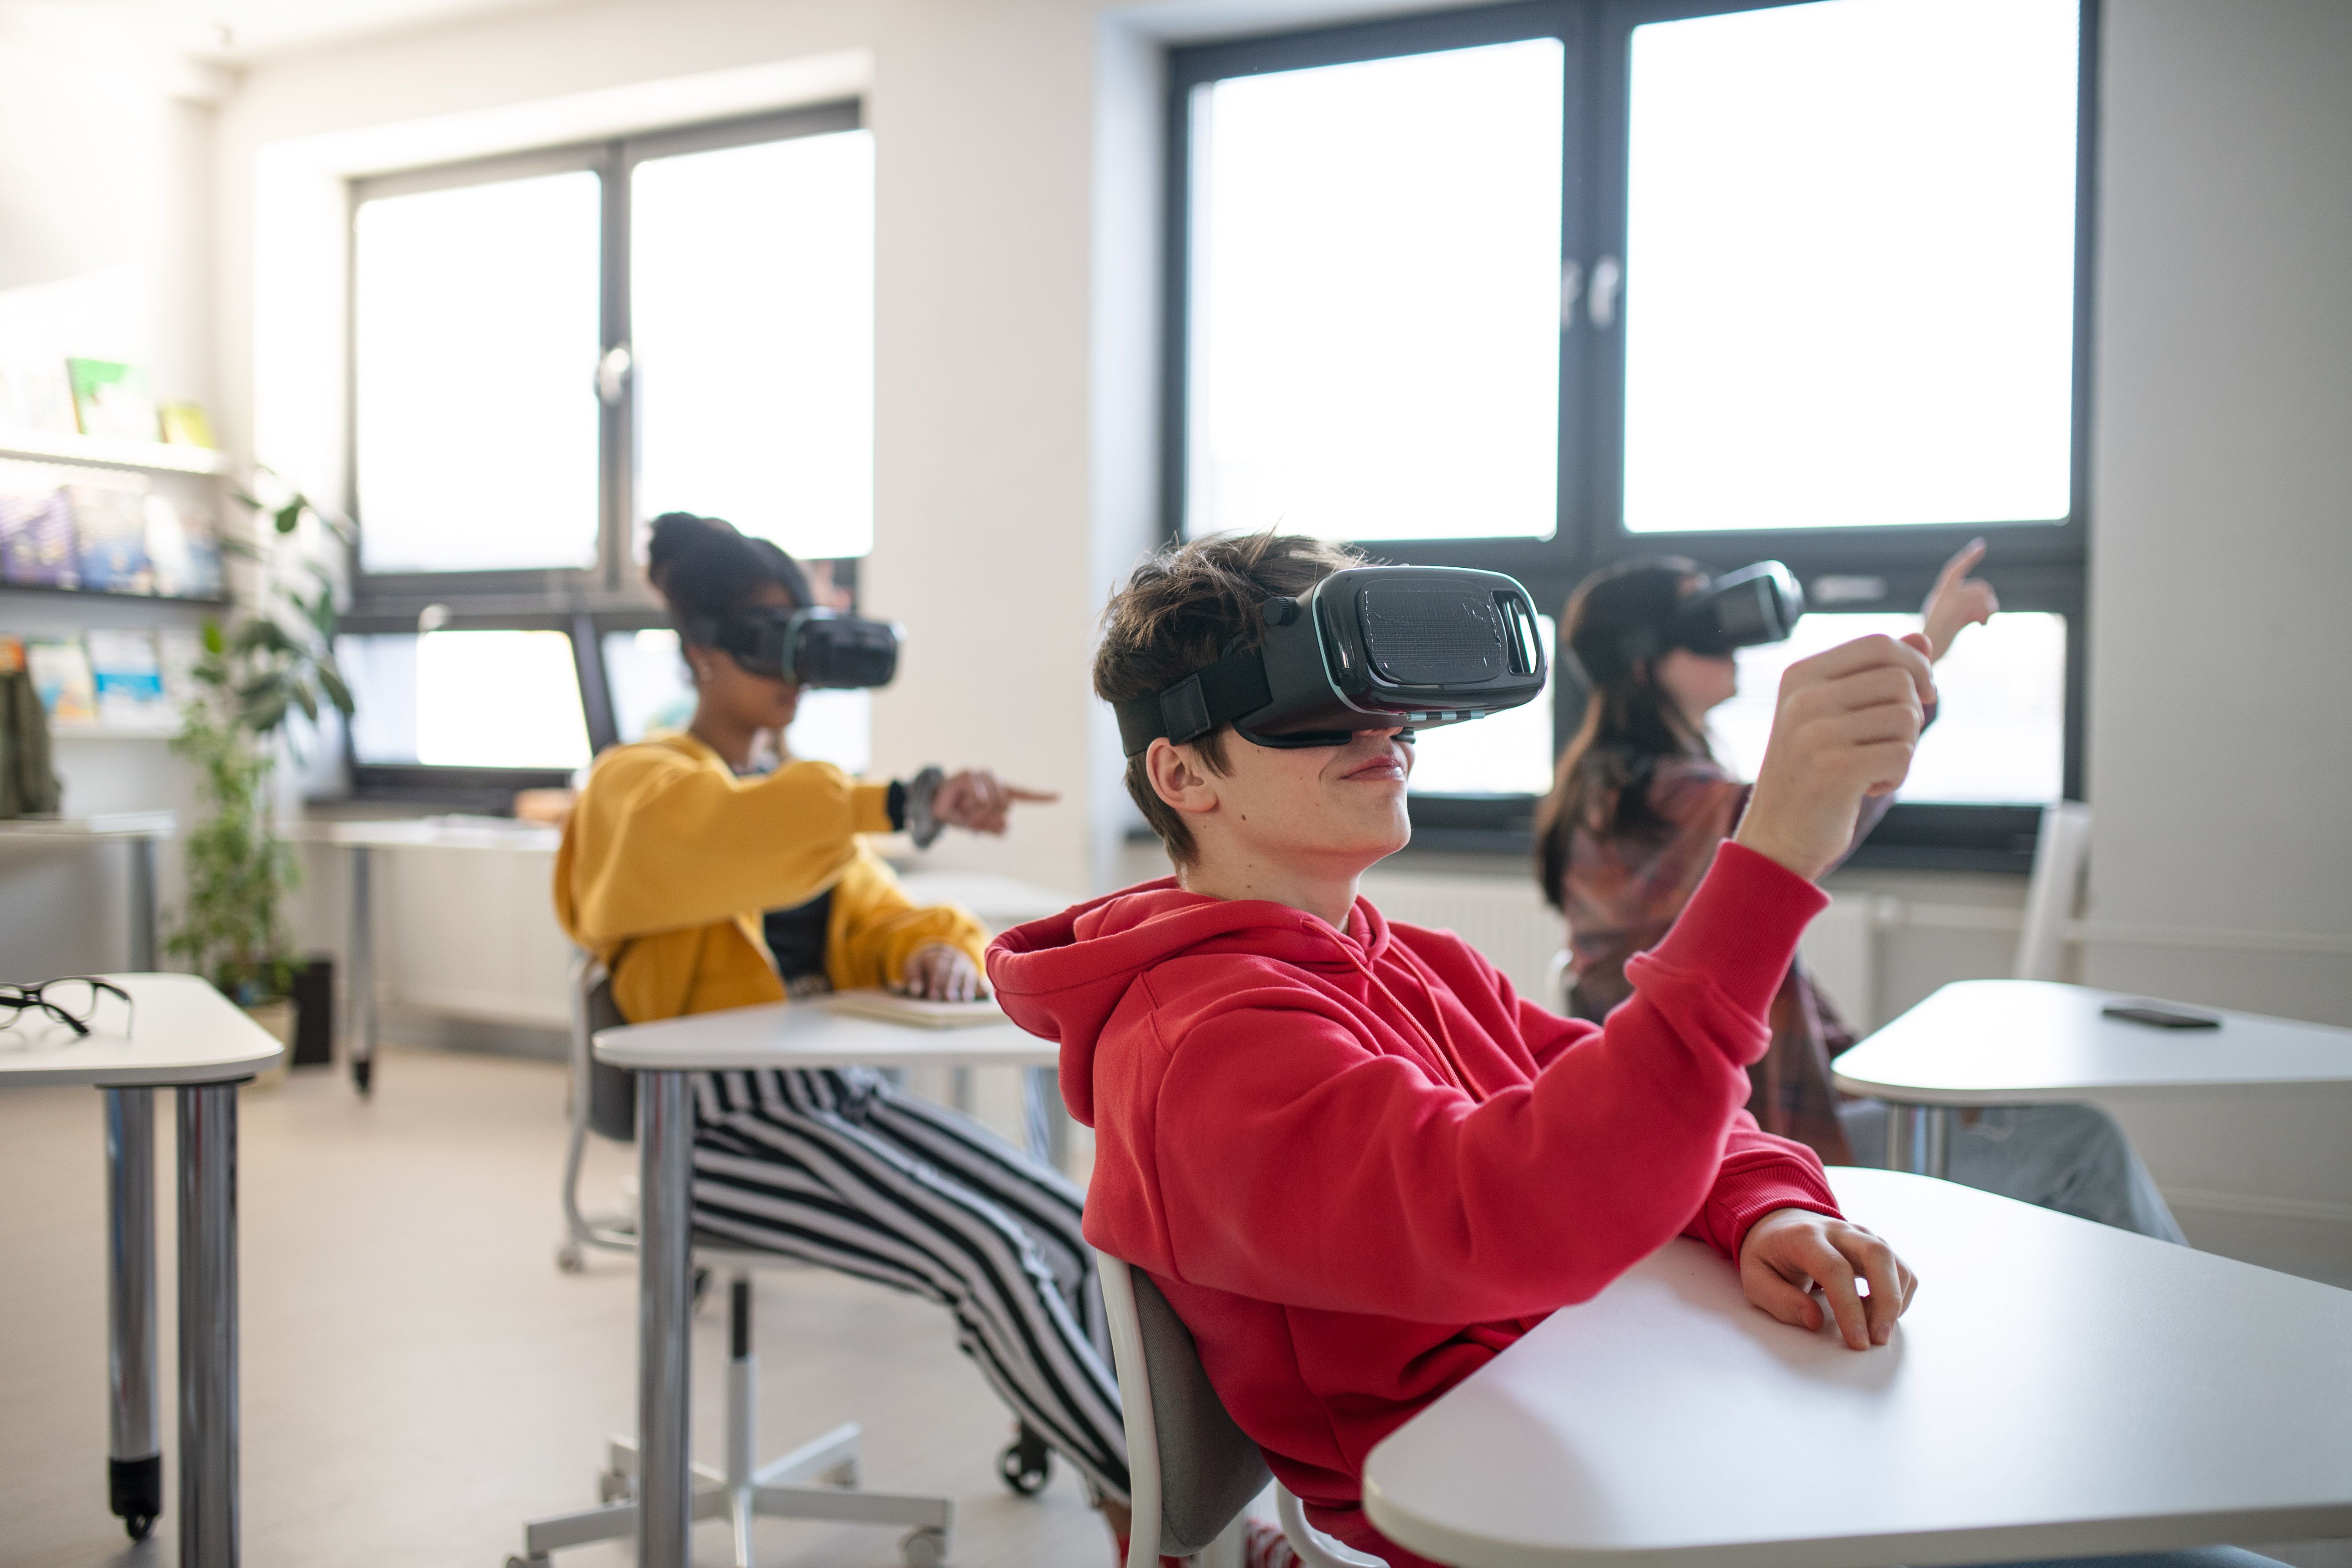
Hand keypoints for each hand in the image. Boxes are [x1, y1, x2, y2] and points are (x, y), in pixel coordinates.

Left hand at [901, 944, 984, 1000]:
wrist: (938, 954)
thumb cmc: (923, 966)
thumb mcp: (914, 967)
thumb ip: (914, 978)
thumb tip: (916, 990)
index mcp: (937, 955)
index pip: (937, 968)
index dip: (936, 982)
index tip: (933, 996)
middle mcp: (953, 958)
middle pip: (953, 971)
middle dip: (951, 985)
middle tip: (949, 998)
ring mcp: (965, 964)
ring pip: (967, 973)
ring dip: (967, 986)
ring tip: (966, 999)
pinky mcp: (973, 972)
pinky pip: (979, 978)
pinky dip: (983, 986)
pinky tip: (986, 995)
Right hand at [934, 770, 1058, 834]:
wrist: (933, 808)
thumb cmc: (956, 814)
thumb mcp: (977, 826)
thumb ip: (994, 827)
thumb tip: (1007, 825)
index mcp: (998, 791)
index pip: (1023, 795)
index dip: (1040, 797)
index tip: (1059, 796)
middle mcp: (993, 779)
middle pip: (1006, 805)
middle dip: (989, 818)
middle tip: (972, 818)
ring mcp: (982, 775)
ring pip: (993, 802)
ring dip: (976, 813)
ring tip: (964, 808)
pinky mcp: (969, 775)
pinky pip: (980, 796)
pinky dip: (971, 805)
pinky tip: (961, 801)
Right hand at [1732, 632, 1934, 880]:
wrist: (1776, 837)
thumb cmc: (1810, 774)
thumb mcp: (1832, 715)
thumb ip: (1873, 675)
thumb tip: (1923, 640)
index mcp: (1800, 676)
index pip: (1878, 644)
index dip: (1915, 664)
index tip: (1923, 693)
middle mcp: (1803, 698)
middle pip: (1899, 679)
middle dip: (1910, 714)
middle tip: (1885, 743)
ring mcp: (1815, 732)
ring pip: (1906, 717)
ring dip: (1903, 748)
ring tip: (1871, 767)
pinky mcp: (1835, 768)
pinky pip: (1902, 754)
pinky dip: (1896, 776)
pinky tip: (1866, 787)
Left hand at [1739, 1208, 1917, 1349]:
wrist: (1779, 1224)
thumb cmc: (1768, 1255)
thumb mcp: (1754, 1278)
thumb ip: (1779, 1300)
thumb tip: (1814, 1321)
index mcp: (1804, 1237)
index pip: (1834, 1269)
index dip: (1849, 1308)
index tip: (1857, 1342)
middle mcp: (1838, 1230)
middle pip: (1877, 1255)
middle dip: (1886, 1301)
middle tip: (1879, 1340)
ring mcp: (1860, 1235)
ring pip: (1894, 1261)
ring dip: (1895, 1301)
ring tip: (1875, 1330)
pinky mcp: (1875, 1245)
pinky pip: (1900, 1270)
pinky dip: (1899, 1295)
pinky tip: (1877, 1313)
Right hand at [1921, 539, 1998, 661]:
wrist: (1921, 657)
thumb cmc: (1936, 645)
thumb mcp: (1950, 623)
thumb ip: (1963, 610)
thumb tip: (1985, 608)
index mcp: (1938, 596)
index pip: (1954, 569)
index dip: (1968, 557)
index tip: (1981, 545)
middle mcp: (1941, 595)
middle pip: (1979, 586)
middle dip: (1989, 601)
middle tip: (1986, 618)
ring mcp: (1947, 601)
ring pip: (1982, 594)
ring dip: (1989, 609)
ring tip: (1982, 622)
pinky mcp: (1954, 610)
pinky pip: (1980, 604)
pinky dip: (1985, 615)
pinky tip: (1980, 626)